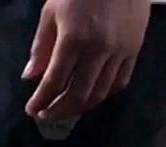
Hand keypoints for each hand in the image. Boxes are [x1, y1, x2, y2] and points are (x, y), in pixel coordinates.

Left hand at [24, 0, 151, 119]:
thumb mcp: (51, 12)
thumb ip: (41, 47)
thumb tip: (30, 77)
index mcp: (73, 40)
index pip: (54, 82)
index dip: (40, 101)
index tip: (31, 110)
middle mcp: (98, 50)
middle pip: (78, 94)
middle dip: (59, 111)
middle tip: (46, 115)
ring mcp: (120, 51)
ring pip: (101, 92)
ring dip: (81, 107)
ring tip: (67, 109)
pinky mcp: (136, 48)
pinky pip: (121, 81)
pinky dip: (105, 94)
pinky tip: (92, 95)